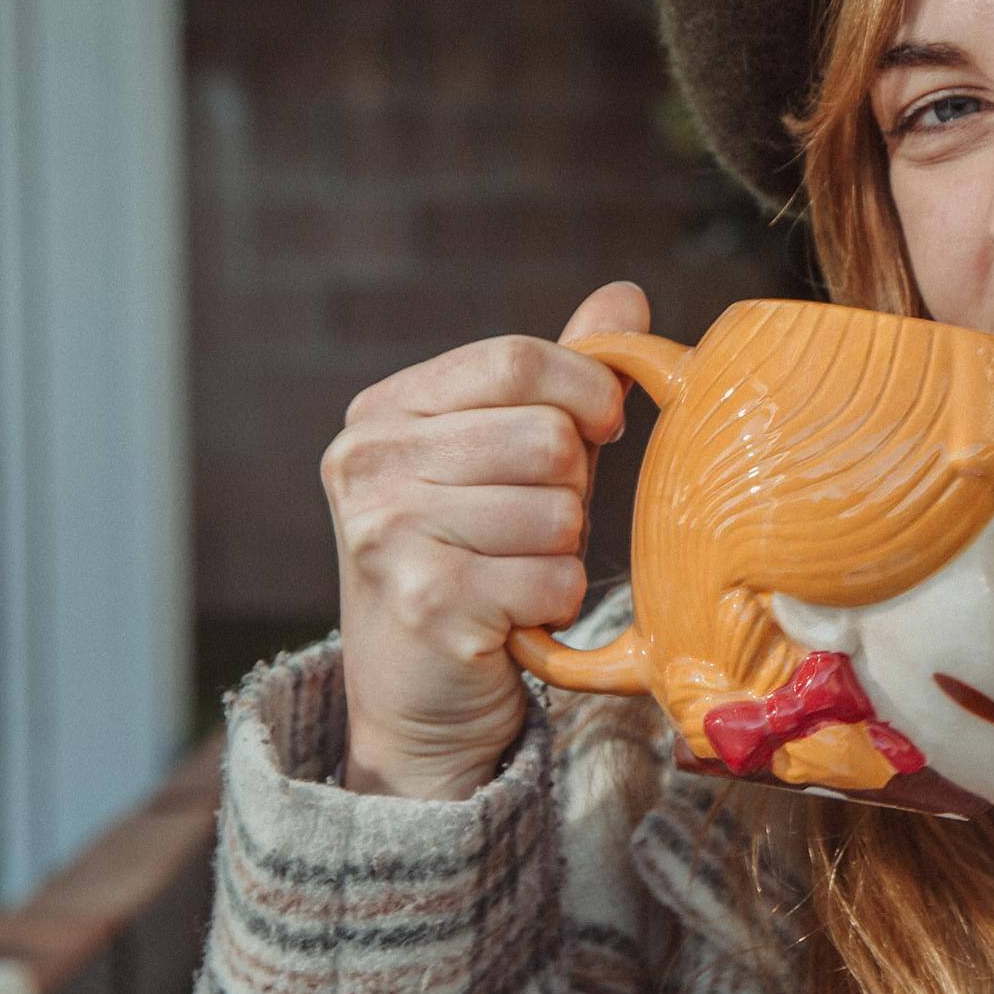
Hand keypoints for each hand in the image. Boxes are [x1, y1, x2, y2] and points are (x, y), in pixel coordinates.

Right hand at [320, 280, 649, 797]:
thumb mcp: (513, 456)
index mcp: (385, 410)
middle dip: (572, 489)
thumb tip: (626, 296)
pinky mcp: (423, 602)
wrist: (419, 697)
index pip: (518, 358)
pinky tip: (512, 616)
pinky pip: (554, 579)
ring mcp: (386, 532)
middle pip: (546, 436)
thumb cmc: (479, 558)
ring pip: (559, 511)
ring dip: (563, 553)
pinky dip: (555, 605)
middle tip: (535, 528)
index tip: (602, 429)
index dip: (587, 392)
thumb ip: (563, 377)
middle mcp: (368, 461)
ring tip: (515, 572)